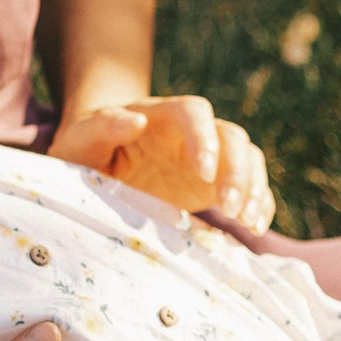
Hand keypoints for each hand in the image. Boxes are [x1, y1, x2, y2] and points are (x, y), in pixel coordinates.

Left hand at [50, 96, 275, 231]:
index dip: (205, 138)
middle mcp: (192, 133)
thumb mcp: (80, 138)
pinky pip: (250, 186)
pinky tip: (252, 228)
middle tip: (229, 209)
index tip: (204, 173)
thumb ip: (102, 127)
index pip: (194, 112)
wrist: (94, 161)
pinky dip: (259, 204)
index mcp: (160, 115)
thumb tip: (135, 121)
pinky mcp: (215, 184)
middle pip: (232, 135)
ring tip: (246, 224)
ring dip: (253, 188)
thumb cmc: (84, 147)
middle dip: (238, 171)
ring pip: (248, 158)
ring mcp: (208, 157)